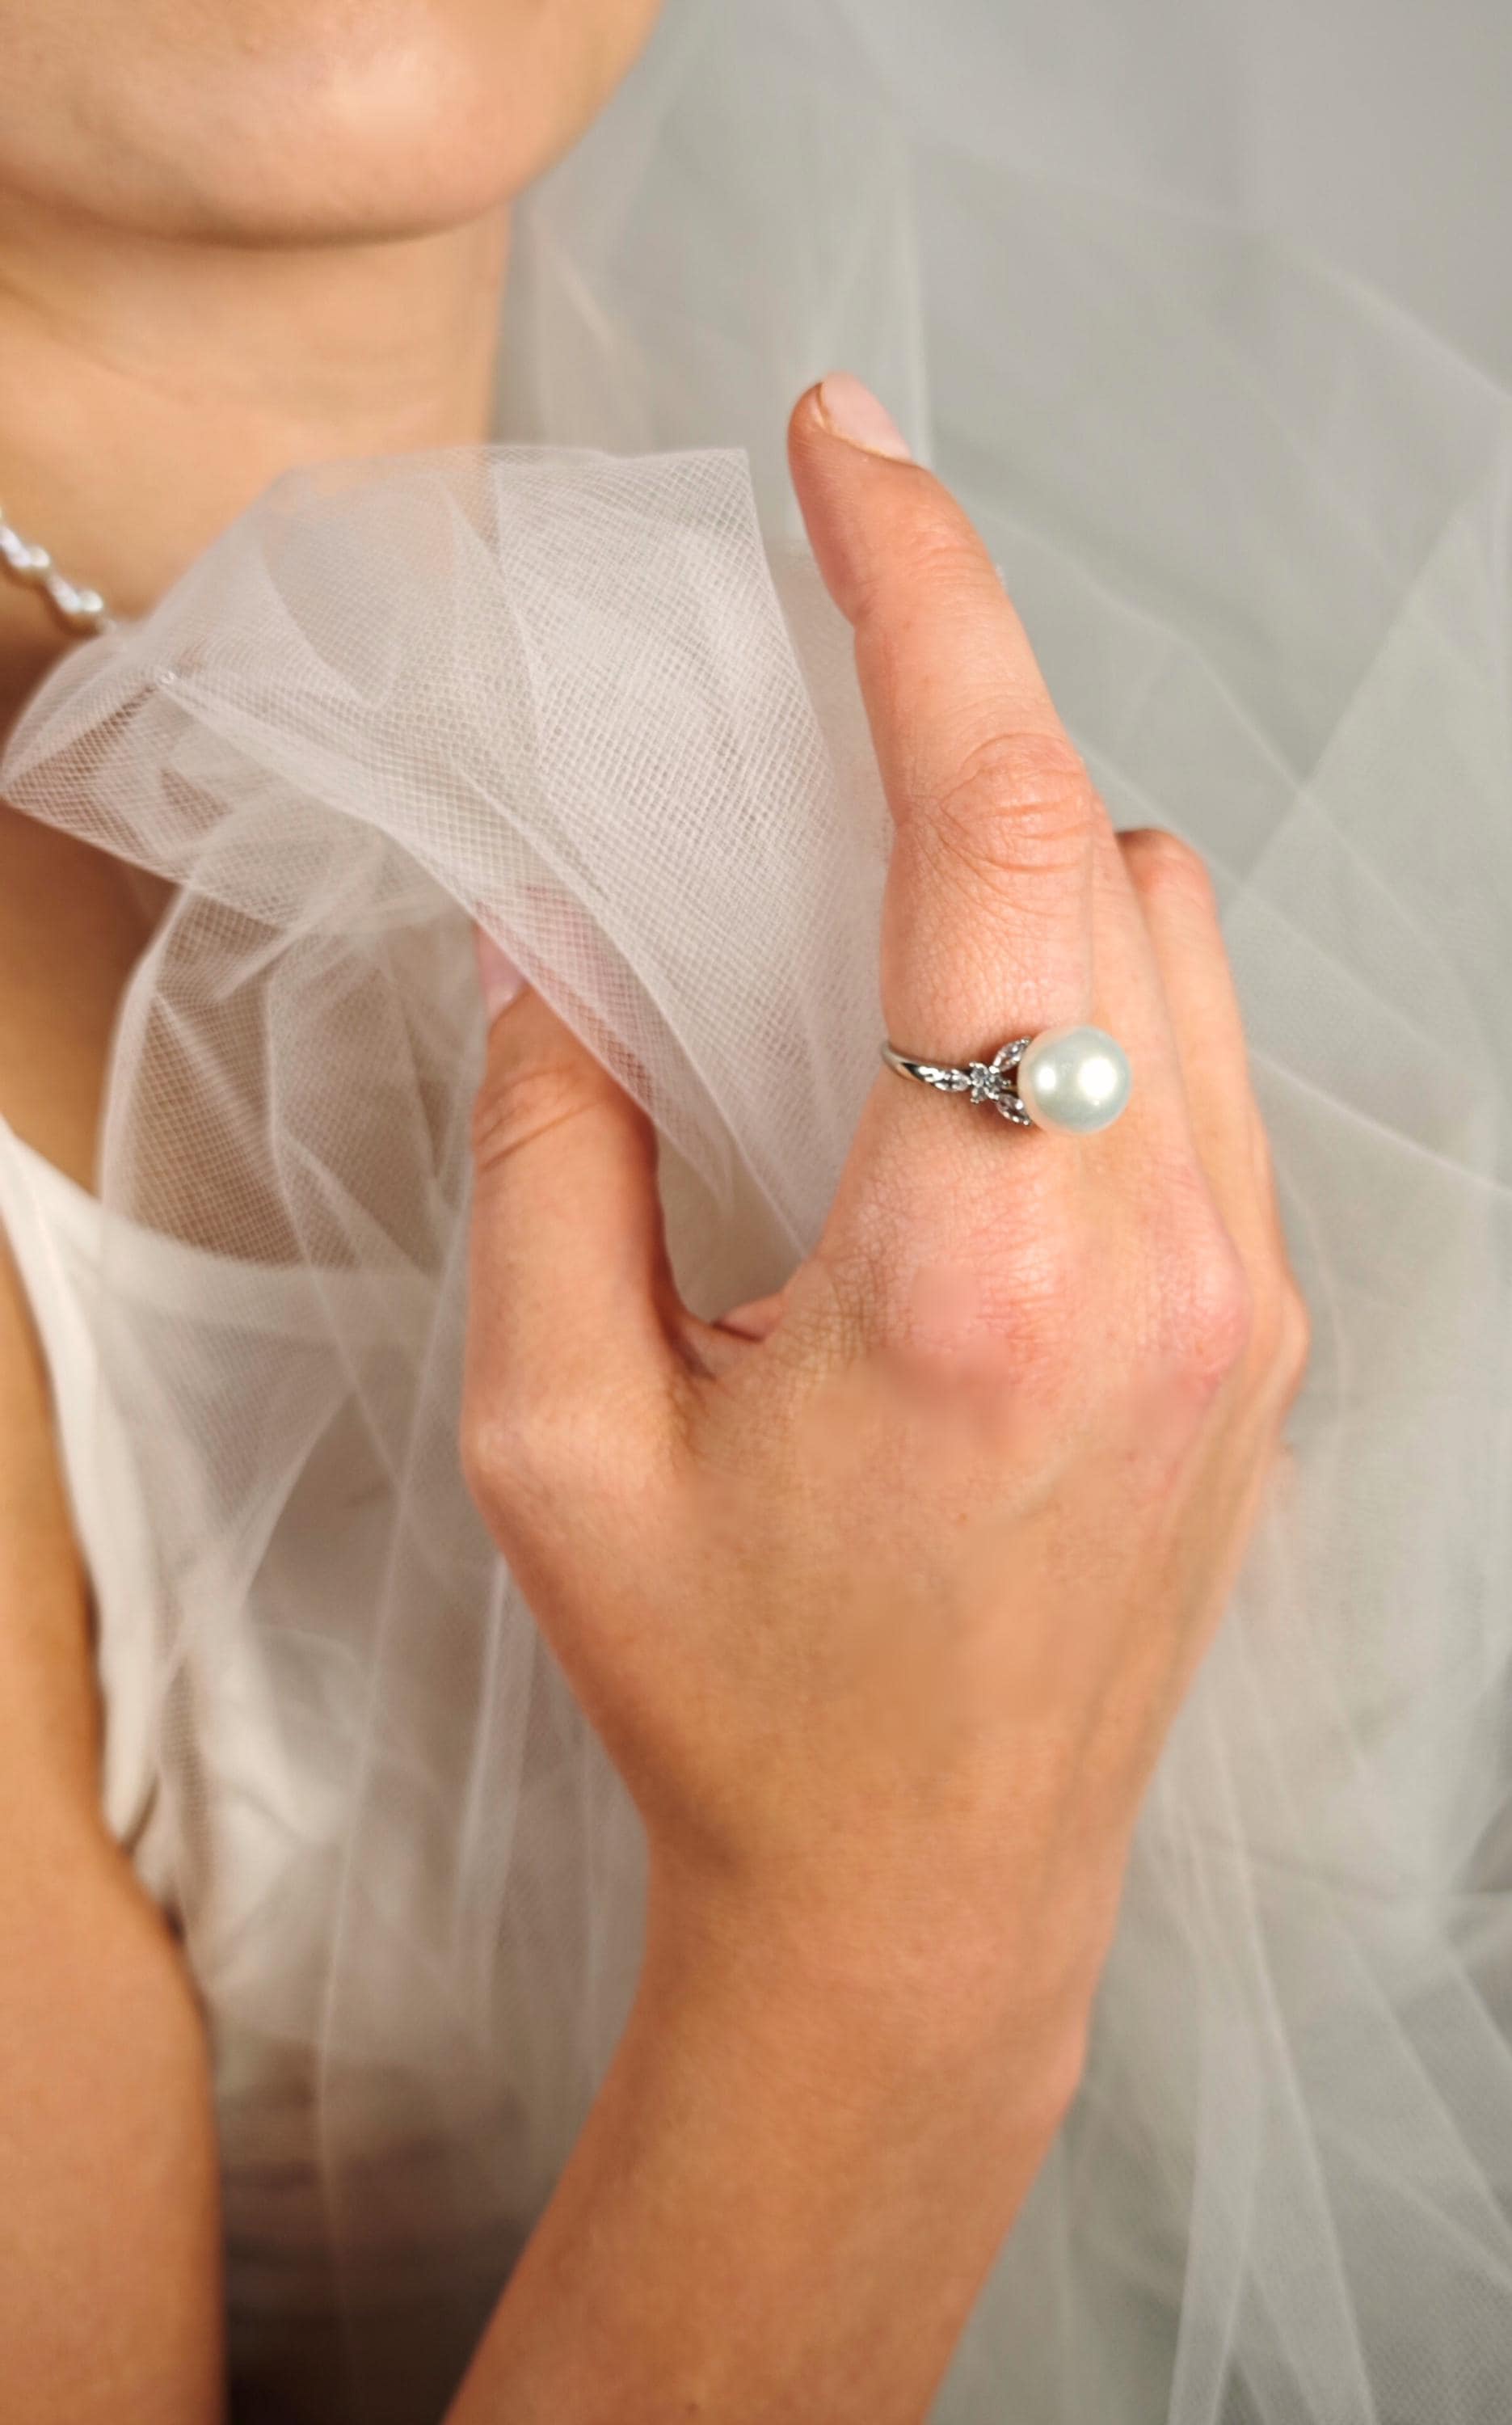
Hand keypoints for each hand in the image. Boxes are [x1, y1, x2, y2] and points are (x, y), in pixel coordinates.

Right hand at [462, 374, 1306, 2085]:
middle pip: (1098, 841)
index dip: (922, 597)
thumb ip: (555, 1150)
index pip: (990, 828)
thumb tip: (557, 941)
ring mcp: (1245, 1294)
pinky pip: (1208, 1052)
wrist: (921, 1900)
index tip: (846, 452)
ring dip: (1028, 862)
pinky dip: (1094, 984)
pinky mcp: (1267, 1329)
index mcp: (976, 1269)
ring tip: (881, 935)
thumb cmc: (734, 1699)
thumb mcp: (557, 1435)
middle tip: (812, 692)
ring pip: (1178, 931)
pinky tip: (978, 1071)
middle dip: (954, 715)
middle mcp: (1160, 1255)